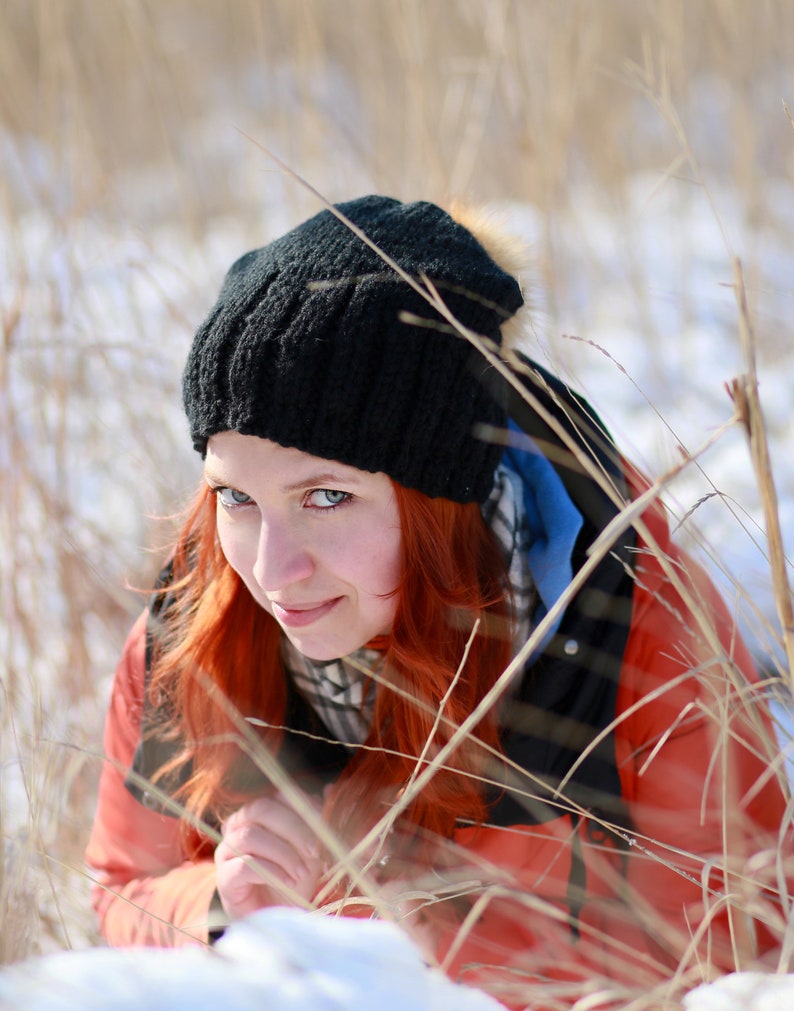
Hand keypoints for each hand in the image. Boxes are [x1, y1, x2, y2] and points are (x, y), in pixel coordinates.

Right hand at [214, 791, 324, 919]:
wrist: (278, 917)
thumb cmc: (295, 878)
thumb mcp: (313, 848)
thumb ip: (319, 819)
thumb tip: (330, 789)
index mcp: (260, 811)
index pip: (279, 795)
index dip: (304, 808)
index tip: (325, 829)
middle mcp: (238, 825)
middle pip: (262, 808)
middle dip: (294, 828)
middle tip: (314, 851)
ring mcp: (227, 850)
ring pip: (250, 835)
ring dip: (283, 854)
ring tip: (302, 873)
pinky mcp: (224, 878)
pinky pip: (244, 865)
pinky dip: (272, 872)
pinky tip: (289, 882)